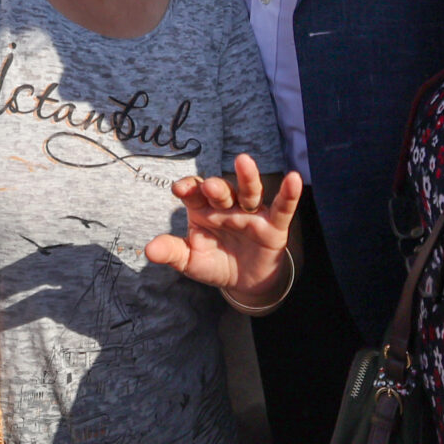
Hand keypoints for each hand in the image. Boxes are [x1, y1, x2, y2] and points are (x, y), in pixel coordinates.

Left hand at [147, 153, 300, 300]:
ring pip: (249, 192)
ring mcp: (251, 213)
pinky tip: (294, 178)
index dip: (188, 188)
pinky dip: (289, 194)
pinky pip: (283, 207)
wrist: (245, 282)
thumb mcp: (190, 261)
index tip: (180, 189)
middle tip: (211, 187)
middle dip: (216, 187)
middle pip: (222, 191)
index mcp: (203, 210)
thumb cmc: (214, 263)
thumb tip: (148, 250)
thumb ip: (172, 252)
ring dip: (246, 178)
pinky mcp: (274, 225)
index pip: (194, 193)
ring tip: (243, 161)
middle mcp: (227, 206)